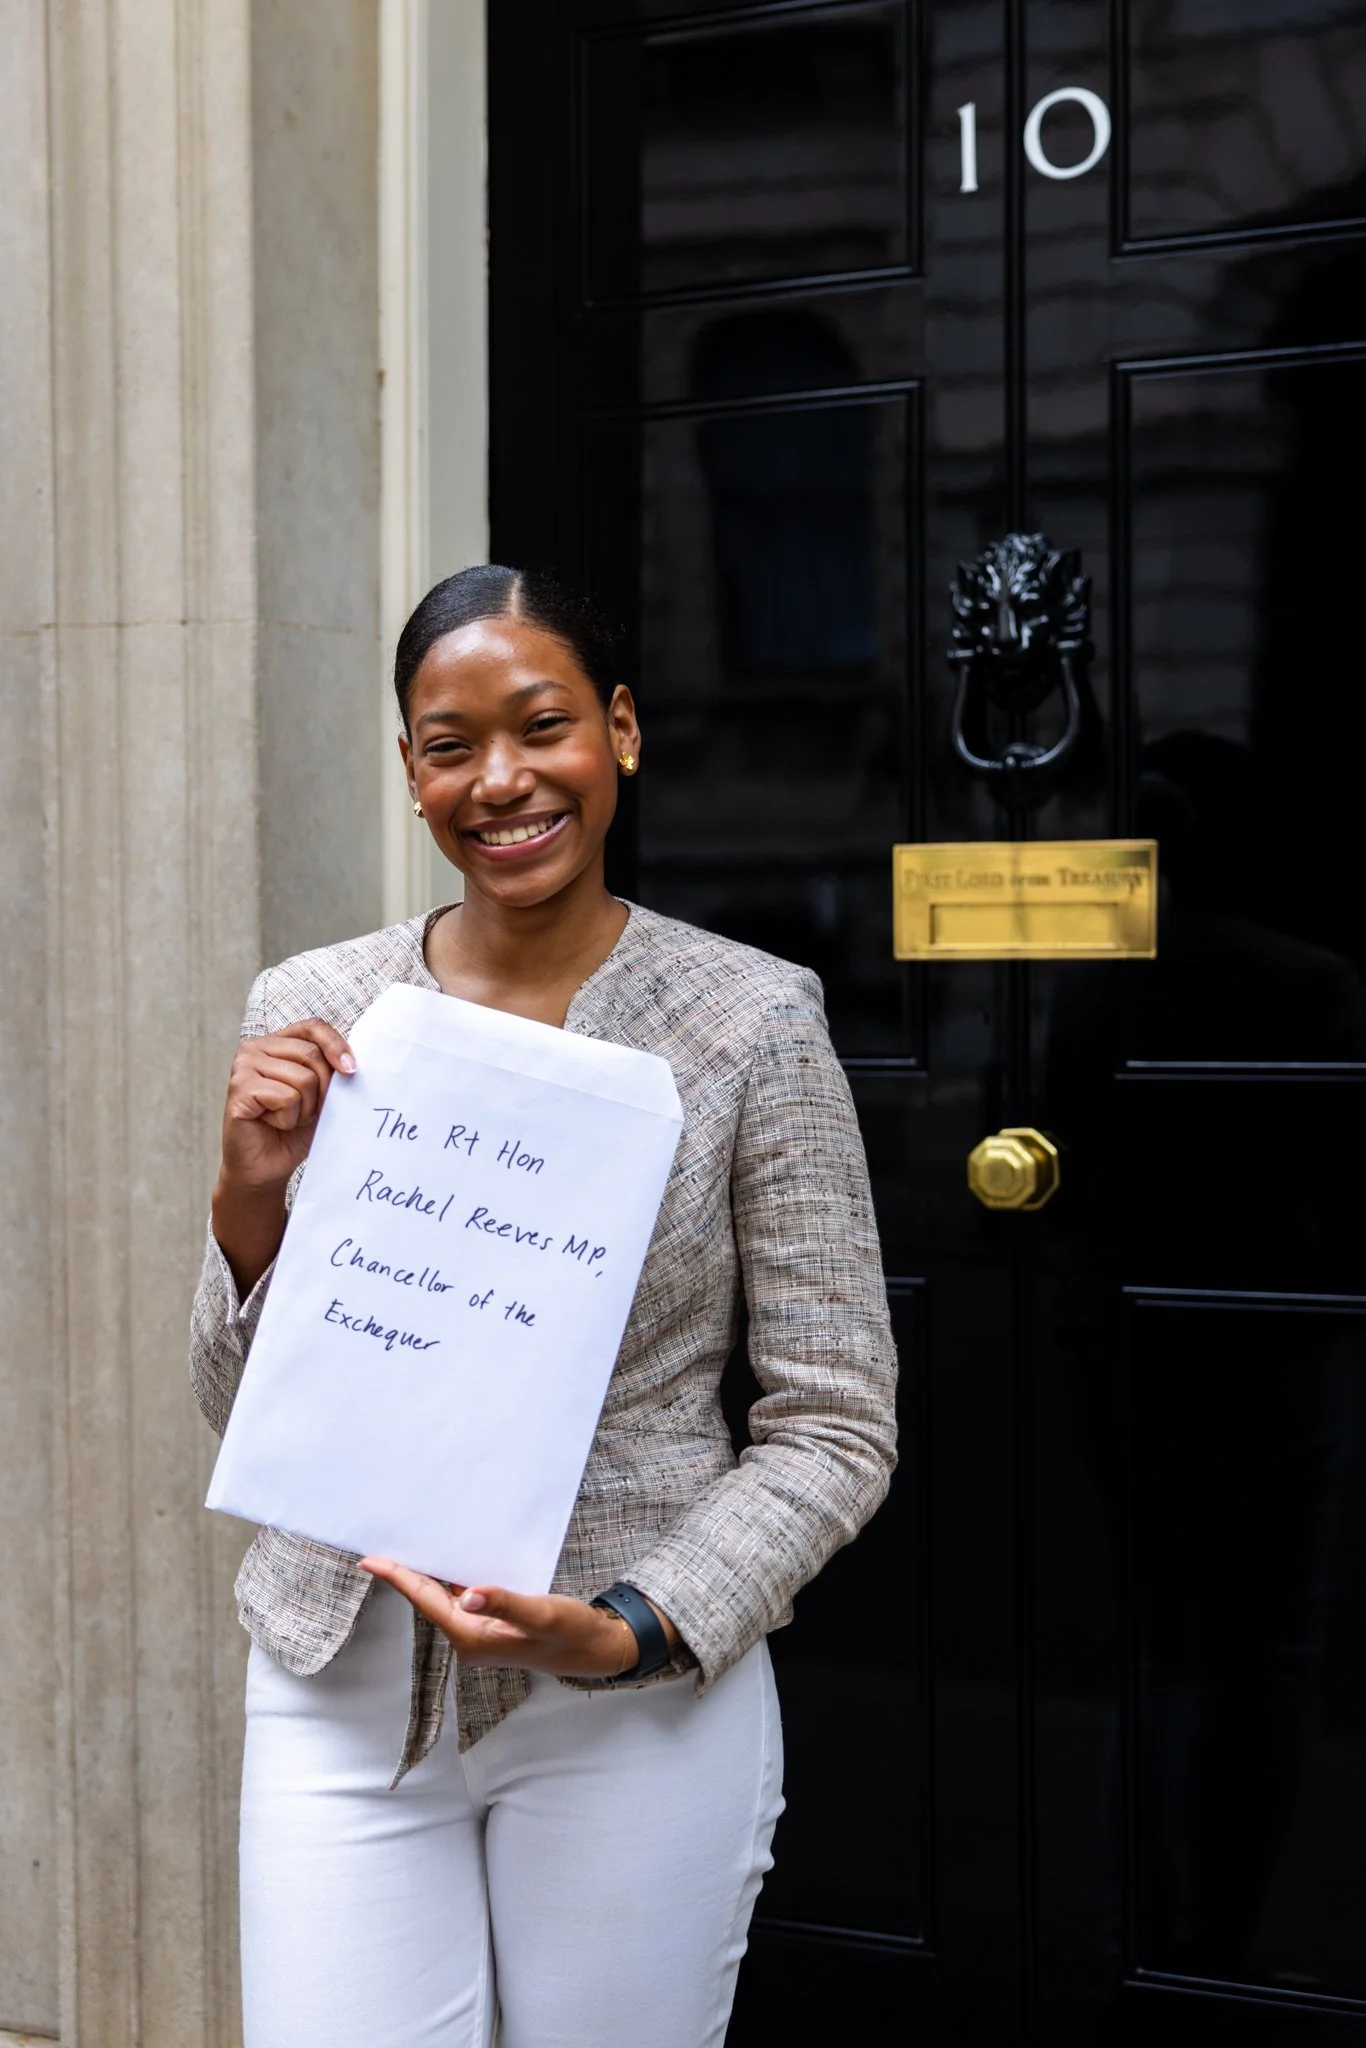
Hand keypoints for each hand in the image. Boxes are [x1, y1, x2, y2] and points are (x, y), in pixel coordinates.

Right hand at [219, 1017, 355, 1191]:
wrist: (266, 1168)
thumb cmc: (293, 1130)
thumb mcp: (320, 1095)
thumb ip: (332, 1072)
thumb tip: (353, 1062)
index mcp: (276, 1042)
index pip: (313, 1027)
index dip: (336, 1045)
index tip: (351, 1070)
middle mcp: (255, 1048)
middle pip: (312, 1054)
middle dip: (322, 1090)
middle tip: (306, 1112)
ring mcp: (243, 1067)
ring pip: (303, 1078)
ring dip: (305, 1109)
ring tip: (286, 1119)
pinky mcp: (238, 1090)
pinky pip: (286, 1097)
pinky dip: (288, 1118)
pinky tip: (272, 1124)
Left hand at [359, 1558, 677, 1677]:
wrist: (595, 1649)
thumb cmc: (570, 1634)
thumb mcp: (541, 1615)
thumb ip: (504, 1604)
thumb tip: (467, 1596)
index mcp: (473, 1637)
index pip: (427, 1601)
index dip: (399, 1578)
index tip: (370, 1560)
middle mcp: (470, 1638)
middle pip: (429, 1599)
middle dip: (406, 1573)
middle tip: (384, 1543)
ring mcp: (480, 1633)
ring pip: (444, 1598)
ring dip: (427, 1574)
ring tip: (408, 1546)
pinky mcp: (491, 1626)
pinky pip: (461, 1598)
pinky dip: (450, 1578)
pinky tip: (450, 1560)